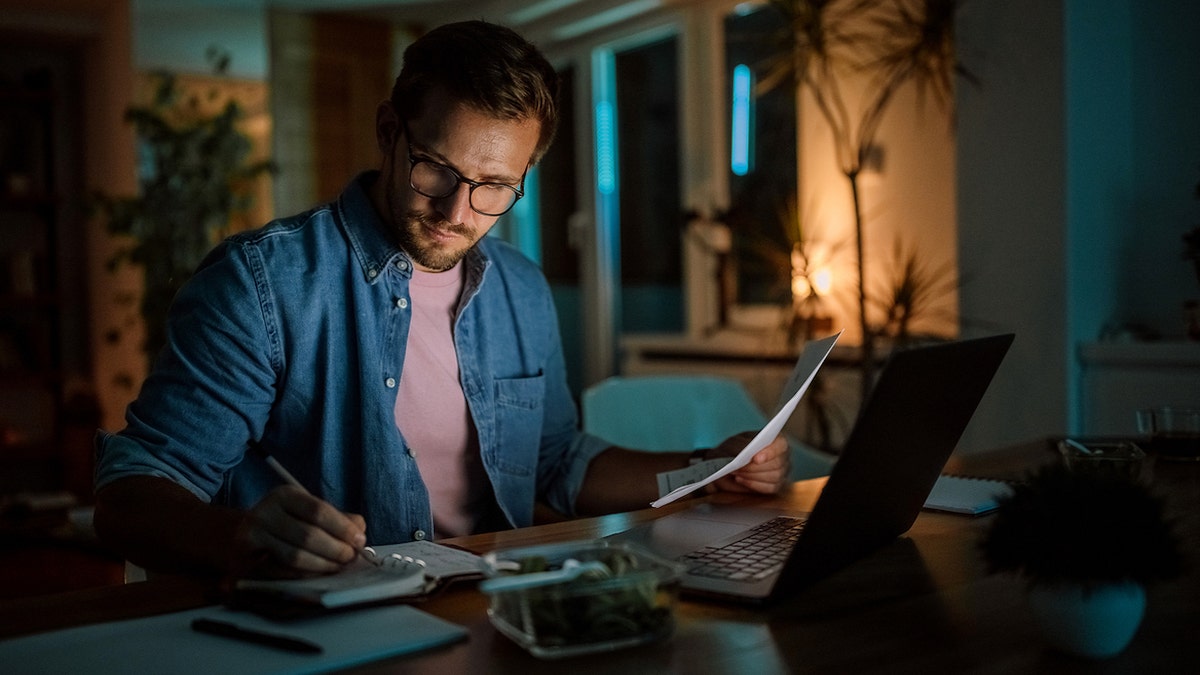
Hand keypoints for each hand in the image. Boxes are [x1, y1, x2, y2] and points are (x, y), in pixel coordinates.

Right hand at [230, 485, 366, 577]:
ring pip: (295, 557)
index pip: (318, 511)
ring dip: (323, 565)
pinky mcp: (245, 560)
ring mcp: (251, 536)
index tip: (360, 540)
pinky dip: (305, 575)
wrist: (247, 533)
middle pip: (308, 535)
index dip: (342, 528)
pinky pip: (281, 572)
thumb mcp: (310, 511)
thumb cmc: (287, 522)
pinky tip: (318, 573)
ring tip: (338, 567)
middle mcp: (264, 512)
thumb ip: (338, 518)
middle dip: (336, 550)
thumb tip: (359, 532)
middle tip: (350, 558)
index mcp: (284, 495)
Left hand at [705, 432, 790, 494]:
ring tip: (736, 472)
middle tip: (738, 467)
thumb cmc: (736, 449)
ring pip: (774, 477)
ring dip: (752, 476)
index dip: (770, 452)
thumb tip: (744, 453)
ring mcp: (782, 472)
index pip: (780, 445)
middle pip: (777, 464)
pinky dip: (753, 484)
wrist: (730, 463)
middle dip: (755, 467)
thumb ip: (742, 445)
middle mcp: (783, 456)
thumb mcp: (735, 442)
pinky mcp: (777, 486)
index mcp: (777, 440)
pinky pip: (769, 488)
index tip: (756, 459)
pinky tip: (740, 479)